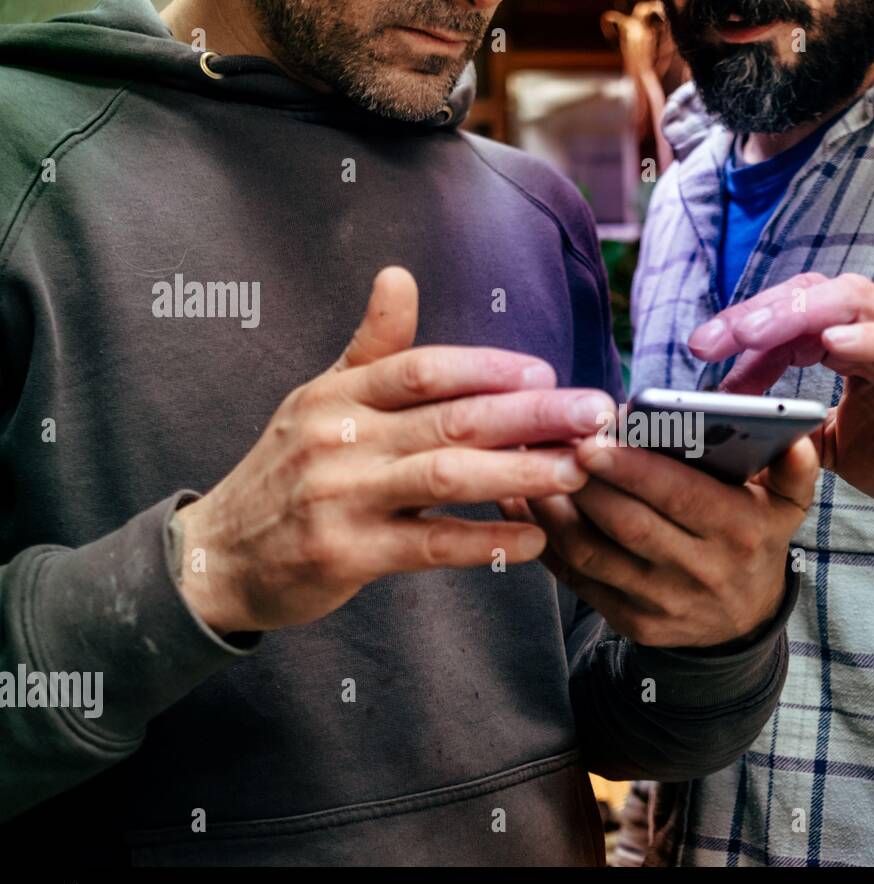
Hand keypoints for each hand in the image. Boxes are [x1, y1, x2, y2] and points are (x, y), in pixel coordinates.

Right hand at [175, 267, 614, 634]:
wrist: (217, 557)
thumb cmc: (287, 473)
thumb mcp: (319, 401)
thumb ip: (371, 347)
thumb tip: (399, 275)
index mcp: (339, 395)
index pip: (424, 369)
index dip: (489, 368)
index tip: (548, 373)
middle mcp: (340, 438)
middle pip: (451, 417)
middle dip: (532, 414)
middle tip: (594, 415)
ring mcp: (341, 496)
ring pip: (448, 475)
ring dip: (520, 471)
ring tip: (577, 469)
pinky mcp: (346, 553)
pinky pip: (431, 543)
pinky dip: (486, 540)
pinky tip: (534, 538)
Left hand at [501, 436, 817, 648]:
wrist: (743, 621)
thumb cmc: (755, 538)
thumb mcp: (785, 505)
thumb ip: (793, 468)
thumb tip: (797, 436)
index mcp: (740, 532)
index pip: (682, 497)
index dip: (635, 468)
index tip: (595, 438)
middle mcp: (703, 572)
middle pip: (631, 525)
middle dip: (586, 484)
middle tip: (549, 445)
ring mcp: (664, 604)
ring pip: (596, 555)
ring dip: (556, 513)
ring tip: (530, 470)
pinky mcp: (634, 624)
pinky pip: (581, 582)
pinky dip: (548, 543)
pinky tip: (525, 508)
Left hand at [689, 273, 873, 524]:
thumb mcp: (838, 450)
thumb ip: (794, 437)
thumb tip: (734, 437)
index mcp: (849, 348)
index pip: (788, 320)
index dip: (744, 330)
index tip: (699, 352)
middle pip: (810, 297)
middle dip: (756, 315)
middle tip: (707, 341)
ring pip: (854, 301)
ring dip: (800, 313)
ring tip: (754, 334)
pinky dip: (871, 337)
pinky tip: (832, 345)